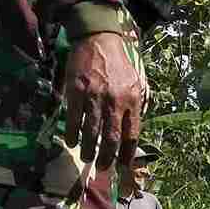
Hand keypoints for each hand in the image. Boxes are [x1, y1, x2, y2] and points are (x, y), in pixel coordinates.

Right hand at [64, 32, 142, 169]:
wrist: (99, 40)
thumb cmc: (120, 64)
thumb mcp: (138, 82)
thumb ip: (138, 105)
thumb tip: (134, 129)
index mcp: (133, 100)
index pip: (132, 134)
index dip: (127, 154)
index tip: (123, 166)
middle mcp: (116, 101)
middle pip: (112, 138)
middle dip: (108, 158)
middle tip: (103, 168)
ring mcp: (95, 97)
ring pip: (92, 132)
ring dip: (88, 149)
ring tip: (87, 157)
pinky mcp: (76, 92)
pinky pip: (74, 119)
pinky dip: (72, 134)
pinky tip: (70, 142)